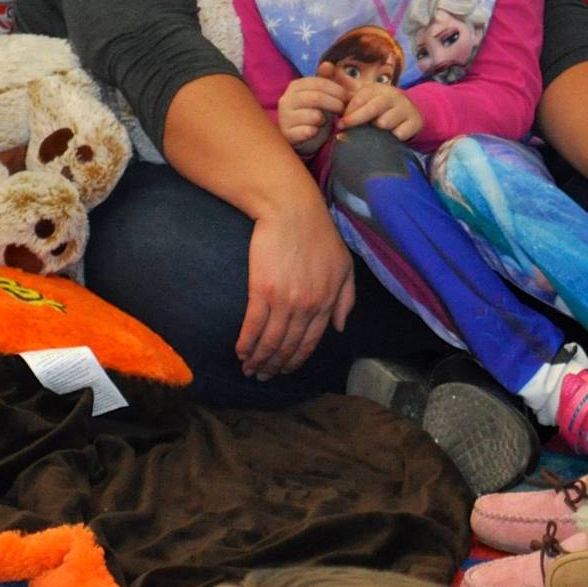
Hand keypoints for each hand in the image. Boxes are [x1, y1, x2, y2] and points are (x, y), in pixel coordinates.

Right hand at [236, 194, 355, 379]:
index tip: (285, 369)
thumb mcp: (345, 266)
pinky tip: (241, 351)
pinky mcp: (262, 291)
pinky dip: (246, 343)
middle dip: (274, 366)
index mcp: (328, 303)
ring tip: (249, 369)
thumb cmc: (319, 234)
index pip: (311, 342)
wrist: (291, 211)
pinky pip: (253, 326)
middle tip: (262, 375)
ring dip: (258, 359)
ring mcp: (286, 301)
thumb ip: (346, 299)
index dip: (296, 360)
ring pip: (270, 341)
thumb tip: (340, 328)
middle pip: (288, 346)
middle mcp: (308, 307)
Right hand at [277, 65, 348, 152]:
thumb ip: (325, 79)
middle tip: (343, 111)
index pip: (320, 83)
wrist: (297, 134)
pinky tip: (316, 131)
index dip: (337, 91)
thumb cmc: (311, 111)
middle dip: (335, 104)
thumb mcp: (318, 94)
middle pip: (317, 98)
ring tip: (327, 122)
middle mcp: (286, 99)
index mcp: (295, 86)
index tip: (347, 98)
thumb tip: (328, 64)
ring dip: (325, 120)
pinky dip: (315, 132)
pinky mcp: (286, 133)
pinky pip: (306, 131)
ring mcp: (284, 116)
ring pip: (313, 115)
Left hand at [338, 81, 422, 141]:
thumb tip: (325, 65)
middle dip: (357, 120)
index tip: (340, 123)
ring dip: (376, 131)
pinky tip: (389, 138)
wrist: (408, 113)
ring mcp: (405, 108)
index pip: (361, 98)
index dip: (349, 112)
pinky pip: (399, 134)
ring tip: (372, 132)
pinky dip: (392, 138)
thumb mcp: (360, 96)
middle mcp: (393, 95)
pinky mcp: (415, 122)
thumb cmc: (375, 107)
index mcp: (377, 89)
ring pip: (385, 123)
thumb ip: (340, 84)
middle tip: (346, 129)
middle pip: (373, 108)